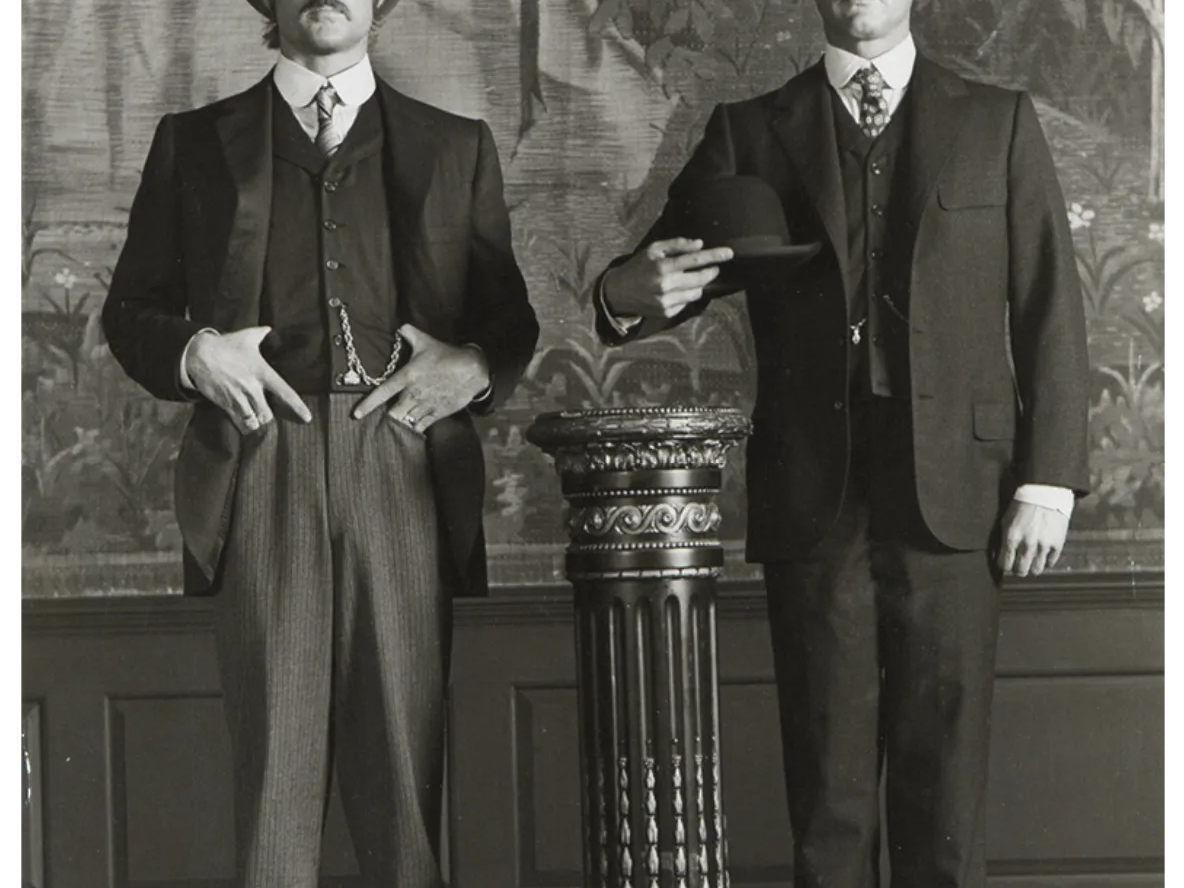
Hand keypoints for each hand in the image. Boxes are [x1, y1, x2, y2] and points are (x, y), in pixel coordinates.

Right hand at [185, 326, 311, 434]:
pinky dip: (244, 426)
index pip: (285, 392)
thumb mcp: (246, 336)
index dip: (297, 406)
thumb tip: (269, 328)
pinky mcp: (225, 404)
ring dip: (255, 422)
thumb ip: (261, 333)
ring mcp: (239, 398)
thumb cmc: (225, 345)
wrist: (199, 354)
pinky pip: (239, 422)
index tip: (307, 417)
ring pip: (254, 420)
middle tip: (265, 413)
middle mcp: (252, 388)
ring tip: (254, 419)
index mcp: (262, 373)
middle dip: (267, 416)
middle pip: (267, 414)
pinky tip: (245, 425)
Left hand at [351, 324, 489, 432]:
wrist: (472, 369)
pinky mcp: (437, 413)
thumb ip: (409, 333)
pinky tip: (412, 427)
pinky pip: (421, 426)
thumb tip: (399, 327)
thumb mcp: (426, 340)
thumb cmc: (447, 355)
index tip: (356, 414)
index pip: (383, 393)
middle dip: (388, 418)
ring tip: (399, 423)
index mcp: (407, 377)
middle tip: (387, 417)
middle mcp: (413, 394)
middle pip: (393, 415)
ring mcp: (425, 405)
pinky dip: (415, 429)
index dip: (368, 405)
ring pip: (406, 423)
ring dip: (402, 424)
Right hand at [603, 238, 733, 318]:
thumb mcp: (653, 249)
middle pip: (701, 279)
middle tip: (714, 267)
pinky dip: (687, 294)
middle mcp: (666, 285)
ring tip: (691, 278)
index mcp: (662, 266)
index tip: (729, 253)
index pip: (695, 260)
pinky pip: (687, 302)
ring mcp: (667, 301)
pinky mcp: (667, 313)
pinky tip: (677, 289)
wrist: (620, 292)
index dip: (714, 256)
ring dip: (699, 284)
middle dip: (711, 272)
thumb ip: (677, 245)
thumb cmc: (638, 266)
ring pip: (696, 292)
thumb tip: (699, 244)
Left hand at [996, 501, 1068, 576]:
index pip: (1005, 564)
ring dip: (1032, 568)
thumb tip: (999, 556)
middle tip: (1018, 565)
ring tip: (1031, 561)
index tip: (1006, 563)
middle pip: (1021, 571)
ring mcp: (1044, 545)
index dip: (1004, 566)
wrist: (1045, 493)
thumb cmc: (1022, 506)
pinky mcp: (1057, 544)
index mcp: (1011, 538)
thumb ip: (1002, 540)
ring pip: (1036, 570)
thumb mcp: (1005, 521)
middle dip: (1018, 570)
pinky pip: (1051, 562)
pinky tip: (1042, 555)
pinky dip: (1046, 561)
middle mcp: (1027, 544)